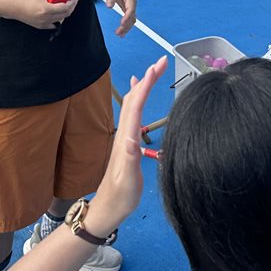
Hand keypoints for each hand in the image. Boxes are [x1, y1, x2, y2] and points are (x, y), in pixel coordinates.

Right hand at [4, 0, 79, 29]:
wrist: (12, 6)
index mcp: (46, 9)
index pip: (65, 7)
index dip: (72, 2)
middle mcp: (45, 18)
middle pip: (65, 14)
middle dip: (70, 6)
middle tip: (70, 0)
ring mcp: (43, 24)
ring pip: (61, 19)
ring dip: (64, 12)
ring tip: (61, 3)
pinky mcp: (41, 26)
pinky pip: (54, 23)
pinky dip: (57, 17)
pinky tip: (55, 10)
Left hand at [85, 57, 167, 233]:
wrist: (107, 209)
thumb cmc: (120, 198)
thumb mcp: (128, 182)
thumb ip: (129, 160)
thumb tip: (132, 138)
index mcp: (126, 139)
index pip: (136, 106)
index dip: (146, 85)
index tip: (157, 67)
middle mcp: (124, 134)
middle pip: (134, 99)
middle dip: (147, 78)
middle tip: (163, 62)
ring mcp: (124, 137)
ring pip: (132, 103)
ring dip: (143, 85)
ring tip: (154, 70)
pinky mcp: (127, 141)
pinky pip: (131, 112)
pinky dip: (136, 96)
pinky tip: (136, 89)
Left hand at [105, 0, 136, 35]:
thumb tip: (109, 5)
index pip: (131, 9)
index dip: (127, 17)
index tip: (122, 23)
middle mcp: (132, 3)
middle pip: (132, 17)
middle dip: (127, 26)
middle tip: (119, 33)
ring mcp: (130, 6)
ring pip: (132, 19)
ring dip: (127, 27)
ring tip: (120, 34)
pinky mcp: (127, 7)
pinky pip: (128, 18)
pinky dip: (126, 25)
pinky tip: (122, 31)